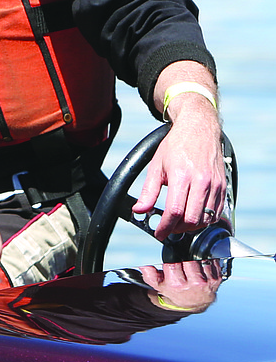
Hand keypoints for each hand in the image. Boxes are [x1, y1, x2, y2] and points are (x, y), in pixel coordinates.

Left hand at [133, 99, 224, 239]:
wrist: (199, 129)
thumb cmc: (175, 146)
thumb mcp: (156, 166)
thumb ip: (148, 191)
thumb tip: (139, 210)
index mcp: (182, 176)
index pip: (174, 211)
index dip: (165, 227)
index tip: (159, 233)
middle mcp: (201, 181)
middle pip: (192, 219)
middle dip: (177, 229)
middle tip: (167, 228)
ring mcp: (215, 185)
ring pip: (206, 219)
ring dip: (191, 226)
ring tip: (178, 223)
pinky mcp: (223, 186)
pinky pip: (216, 212)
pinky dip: (205, 219)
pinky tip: (193, 216)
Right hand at [140, 260, 221, 312]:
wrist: (192, 303)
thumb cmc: (174, 291)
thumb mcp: (158, 285)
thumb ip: (149, 274)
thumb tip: (144, 264)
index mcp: (177, 284)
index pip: (173, 262)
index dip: (171, 257)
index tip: (171, 257)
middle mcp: (194, 283)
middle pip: (189, 258)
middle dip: (184, 256)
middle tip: (182, 258)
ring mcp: (207, 281)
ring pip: (201, 258)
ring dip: (196, 257)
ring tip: (191, 261)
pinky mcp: (217, 279)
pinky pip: (212, 261)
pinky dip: (207, 260)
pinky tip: (201, 263)